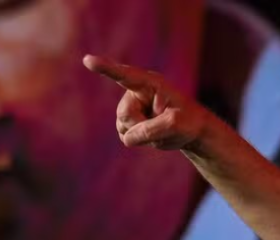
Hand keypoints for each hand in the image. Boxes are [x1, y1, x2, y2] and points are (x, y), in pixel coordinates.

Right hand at [83, 54, 213, 150]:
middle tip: (163, 125)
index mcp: (150, 83)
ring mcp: (131, 107)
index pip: (125, 75)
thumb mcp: (176, 125)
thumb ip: (151, 130)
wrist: (191, 130)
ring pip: (123, 127)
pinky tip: (152, 134)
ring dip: (141, 134)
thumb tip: (127, 139)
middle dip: (141, 126)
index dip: (106, 68)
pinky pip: (126, 136)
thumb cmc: (188, 121)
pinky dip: (140, 140)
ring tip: (159, 128)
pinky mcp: (129, 122)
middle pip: (124, 114)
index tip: (88, 60)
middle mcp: (136, 92)